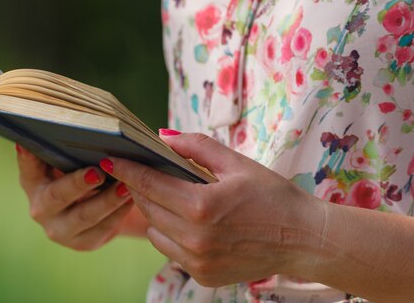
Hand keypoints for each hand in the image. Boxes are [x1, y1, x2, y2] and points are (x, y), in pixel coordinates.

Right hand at [16, 144, 137, 250]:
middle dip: (78, 184)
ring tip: (126, 185)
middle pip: (57, 196)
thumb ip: (66, 149)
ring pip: (85, 216)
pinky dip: (118, 214)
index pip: (28, 168)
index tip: (27, 143)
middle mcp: (40, 208)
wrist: (93, 208)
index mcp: (33, 183)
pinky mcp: (82, 243)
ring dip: (108, 200)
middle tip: (98, 172)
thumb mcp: (67, 162)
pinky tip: (132, 199)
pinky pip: (102, 230)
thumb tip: (80, 127)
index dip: (27, 157)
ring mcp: (59, 229)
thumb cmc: (79, 172)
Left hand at [101, 131, 324, 286]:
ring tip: (168, 195)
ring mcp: (198, 262)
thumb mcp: (236, 163)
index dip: (126, 169)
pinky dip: (170, 233)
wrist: (304, 239)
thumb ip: (197, 147)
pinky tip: (186, 221)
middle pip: (147, 207)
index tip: (109, 157)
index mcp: (201, 207)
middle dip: (139, 187)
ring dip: (154, 211)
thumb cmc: (272, 196)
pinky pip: (170, 250)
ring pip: (155, 231)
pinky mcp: (203, 277)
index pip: (149, 183)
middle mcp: (195, 239)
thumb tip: (162, 137)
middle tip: (137, 170)